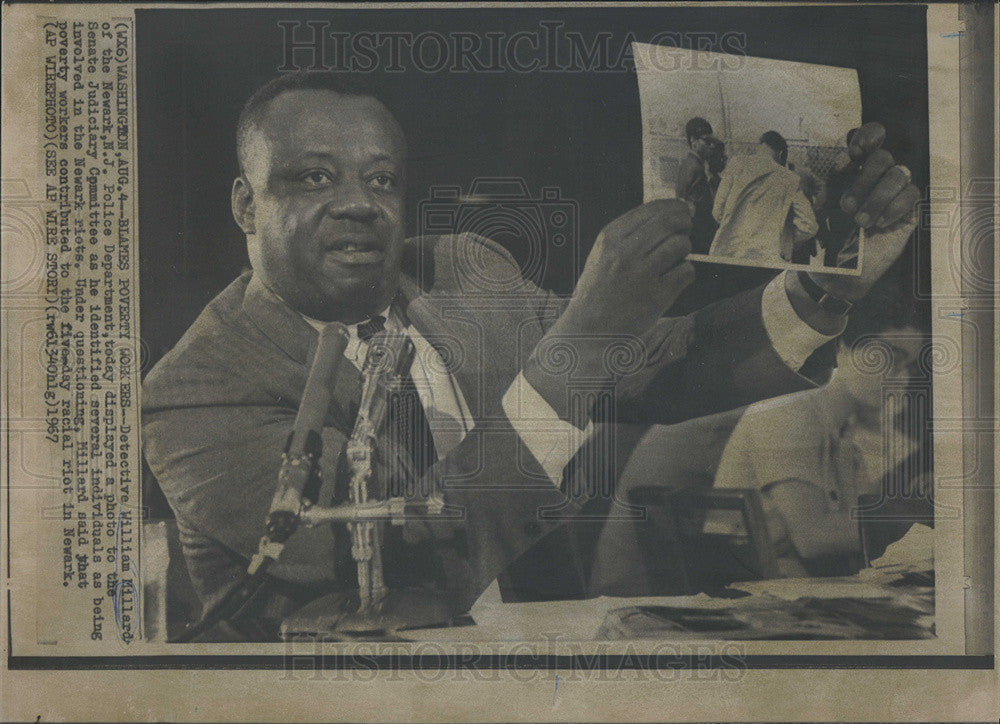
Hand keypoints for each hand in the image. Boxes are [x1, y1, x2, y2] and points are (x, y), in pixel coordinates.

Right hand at [561, 199, 694, 338]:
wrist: (590, 329)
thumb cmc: (598, 290)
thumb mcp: (602, 254)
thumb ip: (627, 234)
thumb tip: (668, 213)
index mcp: (610, 238)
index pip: (653, 209)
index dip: (674, 207)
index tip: (682, 210)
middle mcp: (625, 253)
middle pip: (670, 222)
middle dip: (685, 222)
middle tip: (687, 228)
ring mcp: (641, 275)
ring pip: (680, 244)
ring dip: (686, 248)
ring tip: (678, 257)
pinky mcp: (656, 296)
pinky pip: (687, 271)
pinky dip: (686, 272)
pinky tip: (676, 277)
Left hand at [810, 122, 920, 300]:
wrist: (835, 274)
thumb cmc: (820, 242)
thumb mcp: (811, 212)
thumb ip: (811, 188)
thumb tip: (804, 170)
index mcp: (850, 171)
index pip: (869, 138)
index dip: (867, 137)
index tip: (854, 154)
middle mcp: (873, 178)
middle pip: (883, 157)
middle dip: (864, 180)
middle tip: (846, 207)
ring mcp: (892, 194)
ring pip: (899, 174)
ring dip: (877, 198)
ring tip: (861, 223)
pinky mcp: (906, 211)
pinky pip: (912, 194)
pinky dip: (894, 208)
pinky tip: (880, 225)